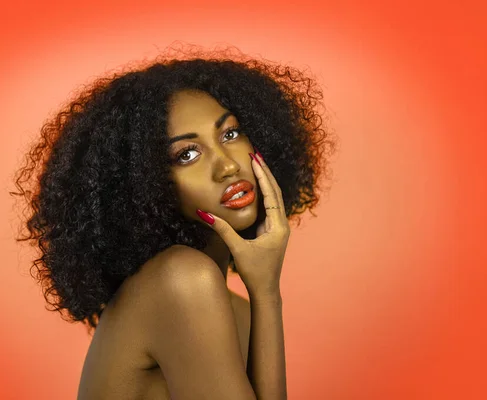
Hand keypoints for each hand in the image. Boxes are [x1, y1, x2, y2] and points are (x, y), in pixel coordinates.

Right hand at [196, 150, 289, 296]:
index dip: (263, 176)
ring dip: (264, 182)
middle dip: (265, 173)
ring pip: (273, 198)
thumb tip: (205, 214)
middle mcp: (281, 224)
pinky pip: (268, 207)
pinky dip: (261, 194)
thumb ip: (223, 230)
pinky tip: (254, 186)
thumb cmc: (255, 272)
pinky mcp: (271, 231)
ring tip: (256, 164)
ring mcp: (277, 227)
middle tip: (256, 154)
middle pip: (275, 192)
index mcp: (278, 226)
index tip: (256, 159)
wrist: (266, 290)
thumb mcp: (238, 249)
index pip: (271, 194)